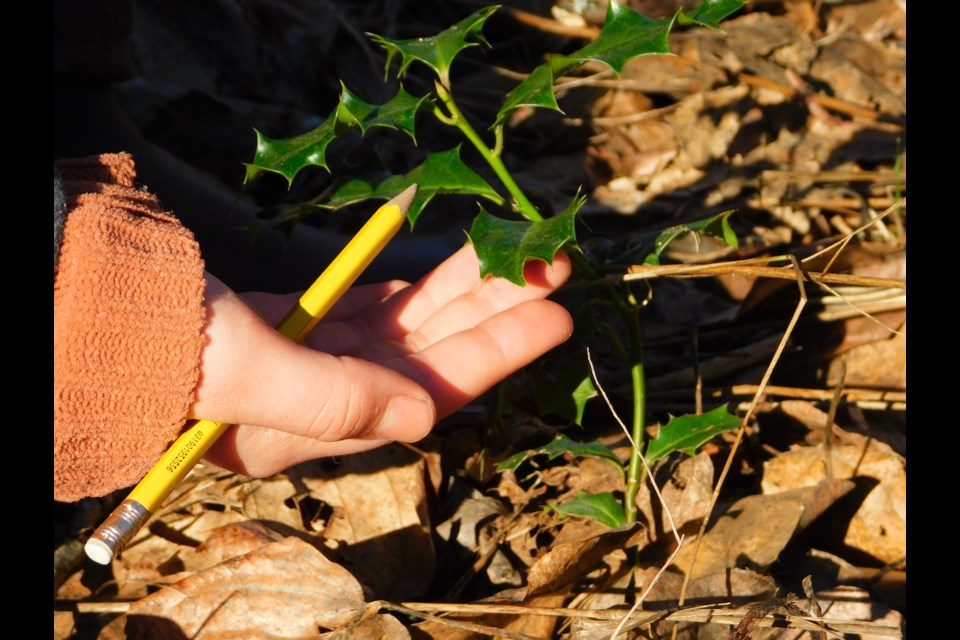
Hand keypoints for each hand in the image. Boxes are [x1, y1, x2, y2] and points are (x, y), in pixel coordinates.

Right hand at [191, 245, 572, 475]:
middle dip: (492, 310)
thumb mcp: (244, 375)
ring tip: (513, 256)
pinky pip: (367, 308)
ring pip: (404, 325)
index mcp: (319, 426)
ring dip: (457, 291)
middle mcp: (326, 398)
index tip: (553, 315)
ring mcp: (312, 359)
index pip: (432, 387)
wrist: (80, 312)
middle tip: (551, 266)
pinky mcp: (295, 323)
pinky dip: (404, 289)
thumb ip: (336, 401)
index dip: (497, 350)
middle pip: (431, 352)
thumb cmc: (155, 349)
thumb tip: (425, 417)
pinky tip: (440, 273)